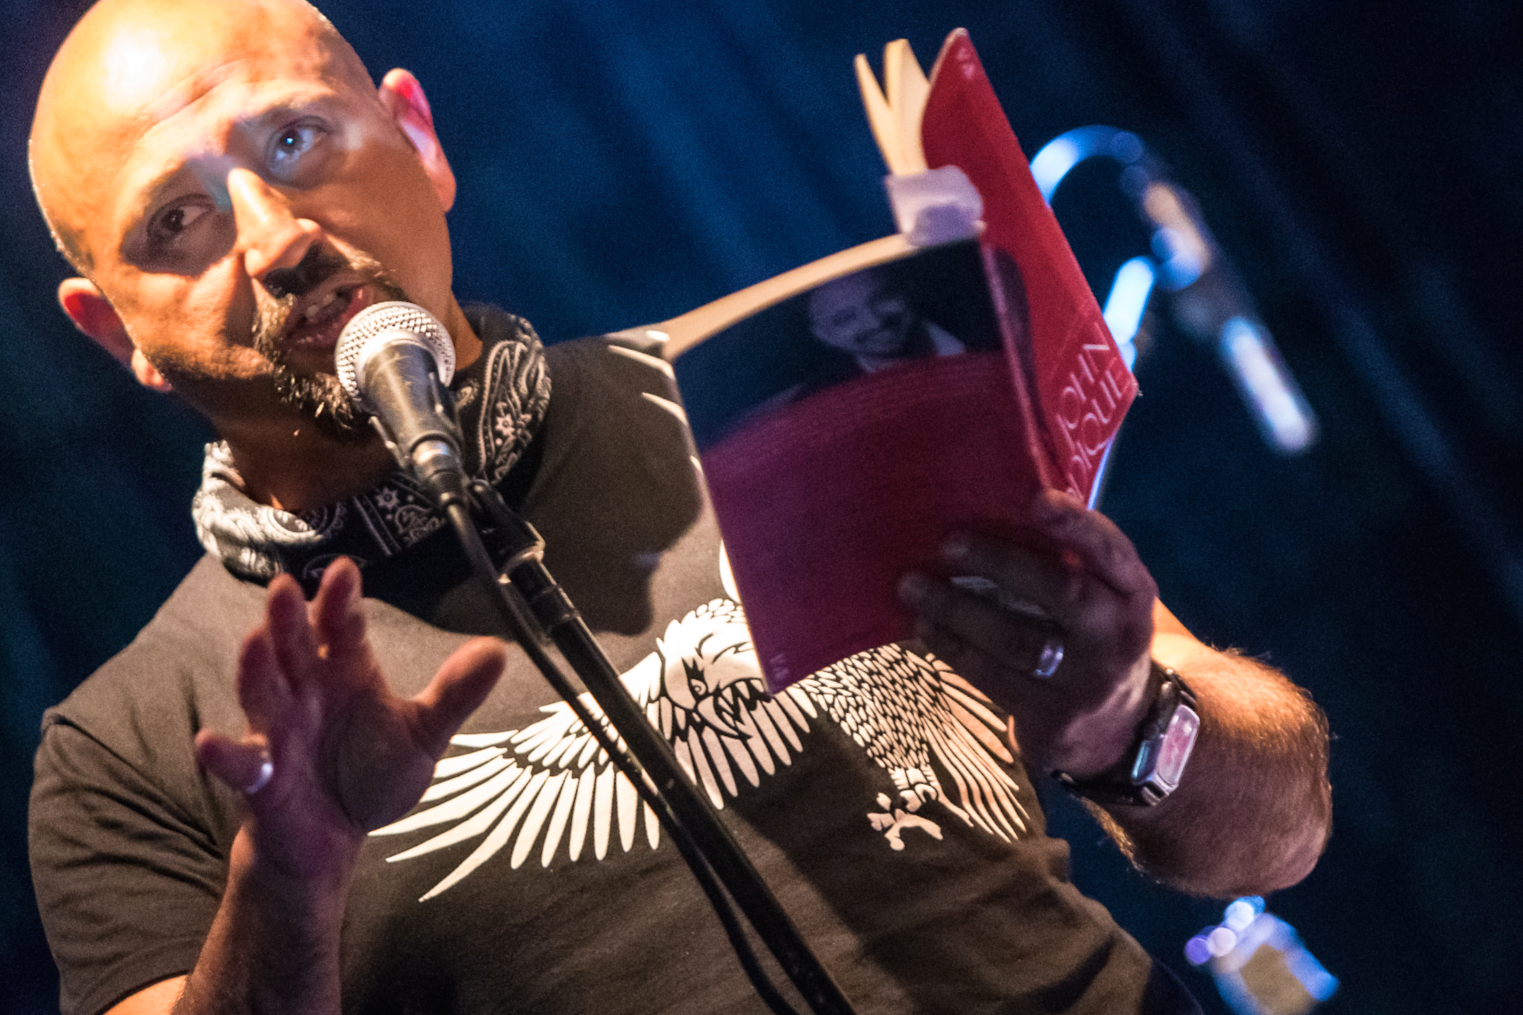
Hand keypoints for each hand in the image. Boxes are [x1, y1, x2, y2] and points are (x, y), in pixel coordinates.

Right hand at [195, 558, 505, 883]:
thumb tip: (500, 651)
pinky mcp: (260, 778)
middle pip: (293, 647)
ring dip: (255, 666)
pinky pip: (239, 764)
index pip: (341, 627)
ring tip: (255, 639)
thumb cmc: (369, 773)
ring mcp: (277, 731)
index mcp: (344, 671)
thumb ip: (454, 694)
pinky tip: (211, 743)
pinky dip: (224, 755)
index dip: (340, 600)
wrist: (333, 838)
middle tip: (287, 587)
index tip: (345, 571)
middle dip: (289, 618)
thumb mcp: (423, 733)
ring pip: (261, 691)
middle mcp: (305, 691)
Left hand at [898, 489, 1156, 776]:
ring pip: (1015, 639)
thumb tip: (1003, 499)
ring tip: (914, 586)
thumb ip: (1073, 559)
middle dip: (1000, 562)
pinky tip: (925, 627)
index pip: (1110, 550)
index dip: (1076, 524)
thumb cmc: (1093, 637)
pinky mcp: (1051, 715)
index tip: (1036, 499)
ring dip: (957, 611)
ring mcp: (1085, 680)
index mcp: (1131, 592)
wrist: (1118, 728)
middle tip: (948, 543)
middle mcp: (1114, 633)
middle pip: (1059, 591)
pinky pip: (992, 677)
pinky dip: (953, 648)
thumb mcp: (1106, 598)